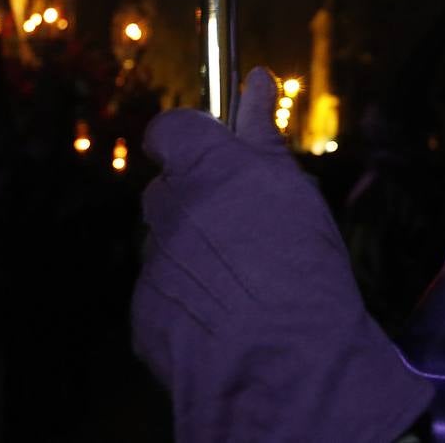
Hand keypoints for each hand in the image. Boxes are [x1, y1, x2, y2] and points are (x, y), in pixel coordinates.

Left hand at [133, 68, 431, 441]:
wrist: (281, 363)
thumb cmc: (299, 268)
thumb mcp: (293, 191)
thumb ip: (263, 135)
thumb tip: (257, 80)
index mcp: (205, 169)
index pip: (172, 128)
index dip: (191, 137)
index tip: (218, 150)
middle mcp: (168, 209)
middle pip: (170, 188)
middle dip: (198, 200)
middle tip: (247, 225)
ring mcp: (152, 263)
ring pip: (168, 243)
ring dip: (196, 252)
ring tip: (246, 281)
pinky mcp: (145, 313)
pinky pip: (163, 293)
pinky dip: (188, 299)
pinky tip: (228, 318)